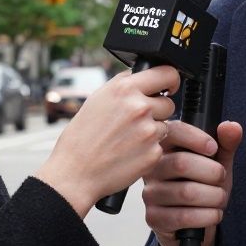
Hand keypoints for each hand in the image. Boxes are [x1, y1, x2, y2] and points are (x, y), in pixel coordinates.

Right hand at [35, 65, 180, 217]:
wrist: (75, 173)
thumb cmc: (81, 138)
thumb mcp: (97, 99)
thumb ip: (123, 85)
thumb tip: (142, 75)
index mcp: (124, 89)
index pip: (167, 73)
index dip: (170, 80)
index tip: (168, 86)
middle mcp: (139, 107)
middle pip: (168, 103)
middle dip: (157, 110)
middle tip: (137, 121)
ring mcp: (148, 131)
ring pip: (165, 125)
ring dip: (153, 131)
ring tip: (129, 139)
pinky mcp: (154, 153)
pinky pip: (160, 146)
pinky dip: (149, 149)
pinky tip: (129, 152)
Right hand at [141, 120, 241, 245]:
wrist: (195, 224)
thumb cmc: (203, 187)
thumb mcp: (218, 163)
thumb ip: (226, 144)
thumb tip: (232, 127)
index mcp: (165, 147)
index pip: (173, 131)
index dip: (196, 138)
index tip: (214, 149)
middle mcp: (152, 168)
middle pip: (181, 163)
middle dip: (213, 173)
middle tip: (221, 179)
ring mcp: (150, 193)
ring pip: (186, 192)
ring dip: (214, 197)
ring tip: (220, 198)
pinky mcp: (153, 217)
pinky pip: (183, 216)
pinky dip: (207, 216)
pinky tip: (214, 214)